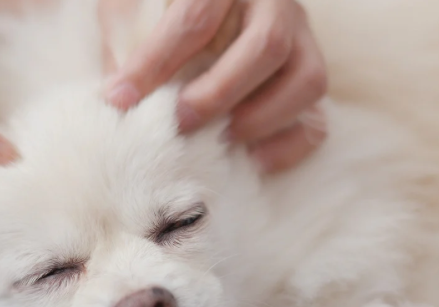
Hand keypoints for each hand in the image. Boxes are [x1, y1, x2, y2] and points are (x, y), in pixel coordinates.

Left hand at [101, 0, 327, 172]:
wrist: (222, 12)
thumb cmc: (169, 8)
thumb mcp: (143, 6)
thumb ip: (129, 38)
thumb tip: (119, 98)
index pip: (195, 17)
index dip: (156, 60)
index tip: (120, 98)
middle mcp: (276, 5)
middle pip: (266, 46)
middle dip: (219, 93)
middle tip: (179, 122)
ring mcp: (304, 40)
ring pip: (307, 80)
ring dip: (261, 119)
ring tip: (219, 141)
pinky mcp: (312, 77)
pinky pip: (318, 118)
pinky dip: (288, 146)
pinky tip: (251, 160)